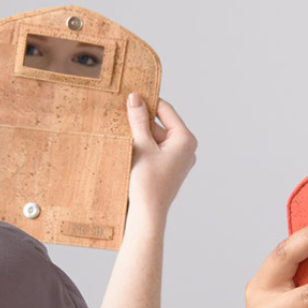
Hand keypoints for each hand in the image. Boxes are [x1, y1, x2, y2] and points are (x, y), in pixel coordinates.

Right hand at [125, 94, 195, 218]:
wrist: (148, 214)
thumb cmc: (147, 182)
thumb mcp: (141, 145)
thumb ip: (138, 120)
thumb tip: (135, 97)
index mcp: (185, 139)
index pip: (166, 110)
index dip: (148, 101)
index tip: (130, 94)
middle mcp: (187, 148)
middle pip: (161, 124)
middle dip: (141, 121)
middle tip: (121, 115)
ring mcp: (180, 160)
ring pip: (157, 138)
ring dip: (140, 135)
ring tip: (123, 136)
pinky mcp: (170, 169)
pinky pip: (157, 150)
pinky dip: (144, 147)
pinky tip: (129, 149)